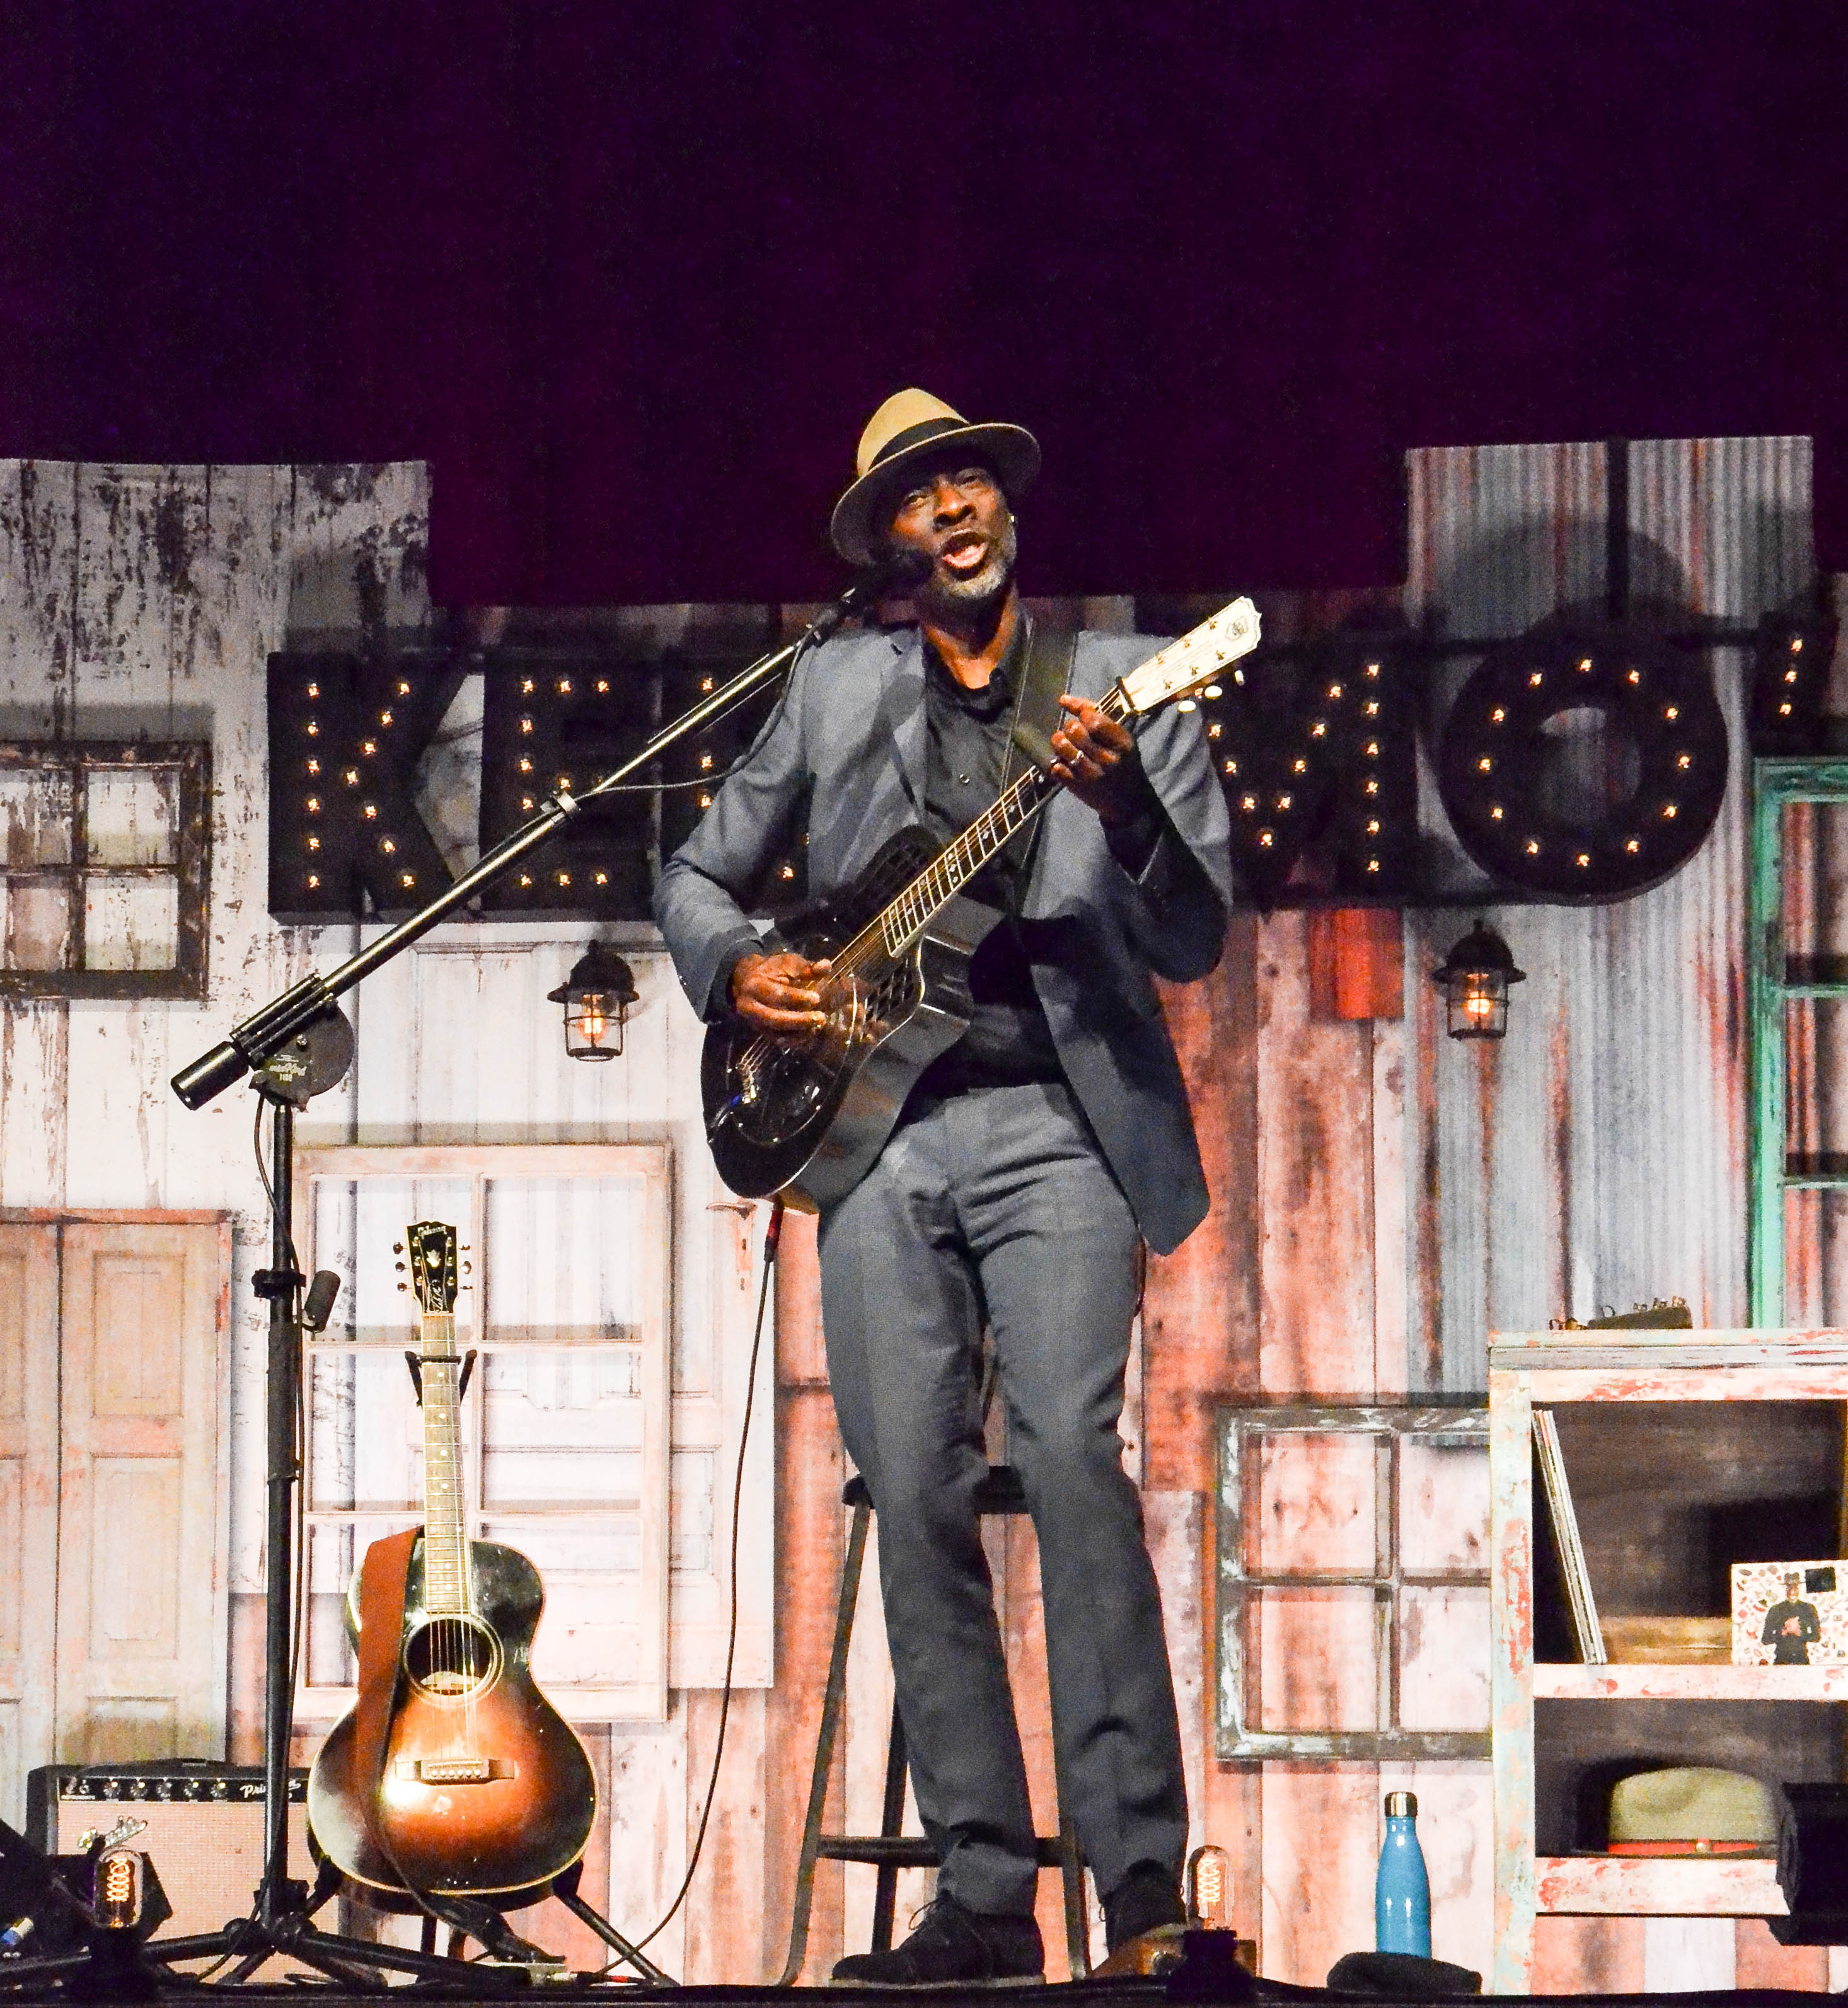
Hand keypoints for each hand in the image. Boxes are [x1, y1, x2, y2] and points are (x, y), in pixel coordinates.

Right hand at [730, 951, 831, 1031]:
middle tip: (821, 1018)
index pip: (777, 994)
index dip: (797, 997)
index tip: (817, 998)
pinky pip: (779, 1040)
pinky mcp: (762, 1032)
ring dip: (799, 1033)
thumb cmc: (772, 970)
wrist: (749, 981)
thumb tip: (826, 966)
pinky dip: (796, 1040)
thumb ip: (807, 967)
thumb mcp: (788, 963)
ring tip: (818, 1026)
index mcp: (755, 985)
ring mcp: (755, 1022)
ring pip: (776, 1033)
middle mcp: (750, 1007)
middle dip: (799, 1020)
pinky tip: (811, 1032)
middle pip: (775, 1018)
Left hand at [1049, 695, 1143, 825]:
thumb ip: (1098, 718)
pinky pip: (1056, 766)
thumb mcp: (1121, 740)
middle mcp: (1107, 759)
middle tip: (1073, 732)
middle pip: (1075, 730)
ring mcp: (1091, 774)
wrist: (1129, 802)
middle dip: (1069, 726)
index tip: (1081, 716)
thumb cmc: (1124, 764)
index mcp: (1122, 744)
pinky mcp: (1078, 787)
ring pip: (1062, 746)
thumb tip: (1064, 700)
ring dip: (1060, 741)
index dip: (1081, 712)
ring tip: (1066, 744)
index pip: (1094, 719)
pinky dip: (1057, 761)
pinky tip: (1065, 761)